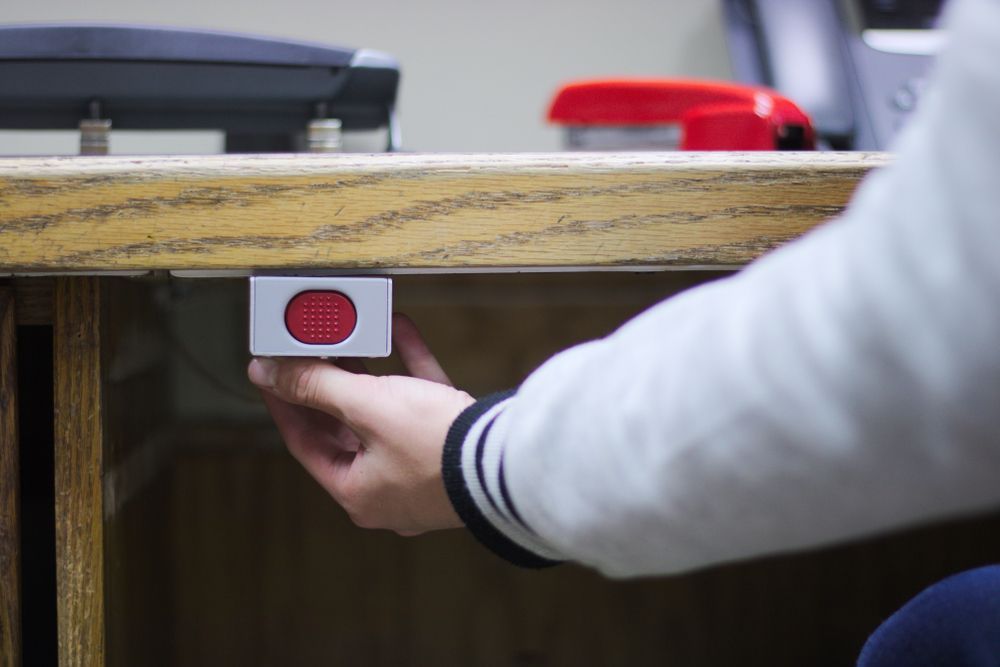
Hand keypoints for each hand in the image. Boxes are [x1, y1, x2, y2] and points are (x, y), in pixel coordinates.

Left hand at [247, 314, 474, 534]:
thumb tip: (267, 373)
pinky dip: (409, 368)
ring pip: (383, 413)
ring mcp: (424, 469)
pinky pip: (421, 401)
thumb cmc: (437, 447)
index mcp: (358, 491)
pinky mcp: (453, 446)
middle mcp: (389, 487)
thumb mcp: (367, 407)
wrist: (512, 460)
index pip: (305, 441)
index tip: (270, 371)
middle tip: (307, 349)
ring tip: (349, 335)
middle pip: (344, 428)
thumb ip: (316, 386)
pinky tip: (401, 329)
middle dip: (328, 384)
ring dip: (368, 372)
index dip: (285, 401)